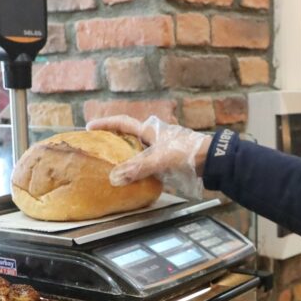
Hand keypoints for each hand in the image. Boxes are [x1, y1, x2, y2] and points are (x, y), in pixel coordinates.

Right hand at [86, 116, 211, 197]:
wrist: (211, 160)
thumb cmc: (187, 152)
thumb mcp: (160, 159)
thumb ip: (139, 168)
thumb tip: (116, 177)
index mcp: (149, 130)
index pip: (122, 123)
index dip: (105, 124)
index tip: (89, 127)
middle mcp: (153, 137)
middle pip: (128, 135)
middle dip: (113, 140)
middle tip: (98, 147)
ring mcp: (160, 148)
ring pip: (137, 150)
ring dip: (124, 156)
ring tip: (111, 165)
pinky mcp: (167, 159)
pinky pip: (146, 162)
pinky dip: (136, 168)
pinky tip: (132, 177)